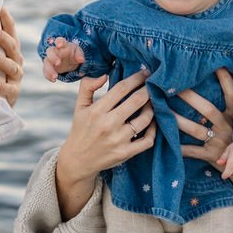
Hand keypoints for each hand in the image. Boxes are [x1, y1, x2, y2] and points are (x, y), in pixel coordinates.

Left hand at [0, 7, 23, 106]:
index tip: (0, 7)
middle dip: (4, 38)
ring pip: (12, 66)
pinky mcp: (13, 93)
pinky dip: (1, 86)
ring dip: (3, 61)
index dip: (6, 19)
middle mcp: (15, 61)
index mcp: (10, 50)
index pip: (10, 31)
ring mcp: (15, 77)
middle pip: (12, 46)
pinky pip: (8, 89)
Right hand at [41, 37, 84, 81]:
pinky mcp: (49, 67)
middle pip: (50, 51)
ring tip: (55, 77)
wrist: (70, 61)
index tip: (60, 45)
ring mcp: (50, 59)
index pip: (59, 40)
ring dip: (49, 69)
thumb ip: (79, 55)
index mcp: (63, 45)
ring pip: (46, 62)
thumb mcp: (78, 53)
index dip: (59, 42)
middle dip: (53, 57)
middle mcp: (55, 51)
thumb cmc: (73, 54)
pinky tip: (53, 80)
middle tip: (58, 63)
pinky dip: (48, 76)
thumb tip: (81, 60)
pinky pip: (45, 71)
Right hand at [53, 69, 154, 216]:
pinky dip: (154, 130)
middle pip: (136, 101)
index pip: (121, 89)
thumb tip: (104, 74)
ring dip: (153, 108)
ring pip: (145, 119)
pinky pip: (148, 140)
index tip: (145, 72)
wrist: (77, 160)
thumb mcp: (79, 107)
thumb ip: (87, 87)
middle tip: (155, 84)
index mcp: (97, 111)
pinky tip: (153, 122)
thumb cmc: (80, 130)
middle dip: (148, 89)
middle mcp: (108, 124)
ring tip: (153, 102)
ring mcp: (118, 140)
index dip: (136, 78)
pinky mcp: (125, 153)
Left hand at [176, 67, 232, 166]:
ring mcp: (219, 142)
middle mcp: (228, 127)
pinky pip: (192, 151)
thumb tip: (222, 79)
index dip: (225, 80)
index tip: (216, 64)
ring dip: (179, 120)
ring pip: (196, 130)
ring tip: (163, 111)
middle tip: (174, 86)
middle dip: (191, 97)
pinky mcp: (212, 156)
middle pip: (208, 109)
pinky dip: (180, 148)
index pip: (232, 95)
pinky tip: (166, 141)